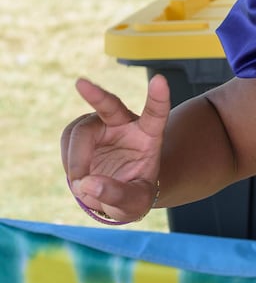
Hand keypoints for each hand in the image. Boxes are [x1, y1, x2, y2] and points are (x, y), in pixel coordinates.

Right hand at [60, 75, 170, 223]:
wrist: (117, 193)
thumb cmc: (134, 194)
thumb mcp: (136, 202)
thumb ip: (119, 196)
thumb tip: (88, 184)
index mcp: (149, 135)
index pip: (156, 112)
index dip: (158, 97)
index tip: (159, 79)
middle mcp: (125, 124)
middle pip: (111, 106)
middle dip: (97, 95)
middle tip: (81, 83)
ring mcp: (100, 126)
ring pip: (81, 131)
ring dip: (76, 159)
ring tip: (82, 184)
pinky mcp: (81, 132)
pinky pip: (68, 140)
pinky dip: (69, 162)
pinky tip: (78, 177)